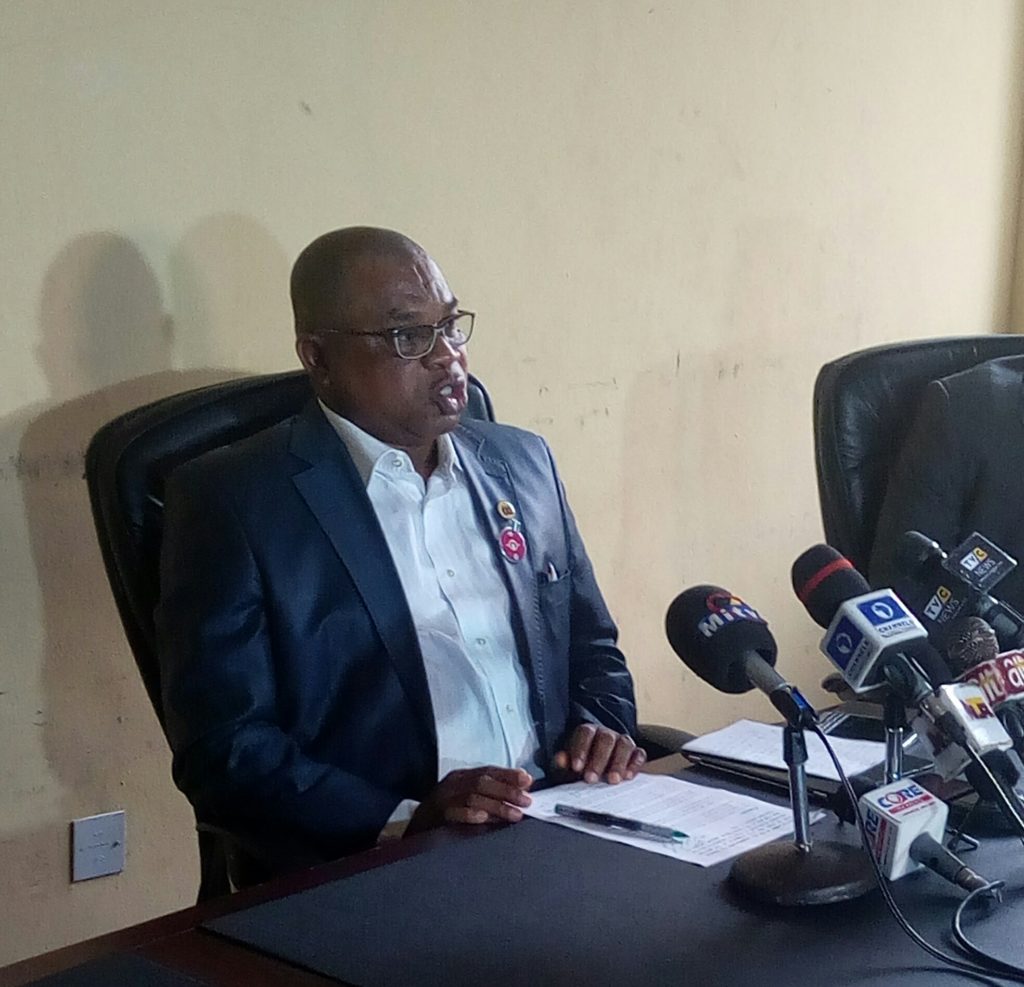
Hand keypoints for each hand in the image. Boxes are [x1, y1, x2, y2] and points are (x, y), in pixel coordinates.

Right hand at [406, 766, 533, 833]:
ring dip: (496, 805)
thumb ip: (490, 793)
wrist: (415, 830)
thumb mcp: (465, 797)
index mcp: (460, 777)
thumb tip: (522, 789)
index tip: (527, 780)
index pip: (487, 771)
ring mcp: (443, 799)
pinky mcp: (437, 816)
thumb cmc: (445, 814)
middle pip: (482, 782)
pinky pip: (454, 813)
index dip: (508, 775)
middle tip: (526, 801)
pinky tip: (483, 819)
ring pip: (472, 797)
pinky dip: (469, 815)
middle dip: (507, 790)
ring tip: (514, 814)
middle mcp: (452, 784)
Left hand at [553, 724, 644, 783]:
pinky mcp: (636, 753)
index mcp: (589, 732)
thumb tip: (560, 759)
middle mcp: (607, 734)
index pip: (586, 734)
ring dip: (618, 763)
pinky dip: (635, 764)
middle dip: (598, 760)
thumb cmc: (582, 764)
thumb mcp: (570, 764)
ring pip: (625, 745)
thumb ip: (564, 762)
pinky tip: (628, 777)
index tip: (576, 767)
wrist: (599, 765)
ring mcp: (622, 741)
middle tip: (591, 779)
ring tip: (612, 780)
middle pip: (606, 739)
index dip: (581, 749)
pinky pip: (639, 754)